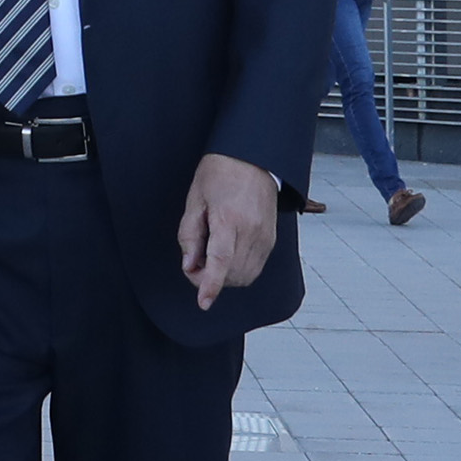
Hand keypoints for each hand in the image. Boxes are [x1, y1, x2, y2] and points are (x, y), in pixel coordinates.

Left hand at [179, 153, 281, 306]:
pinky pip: (255, 268)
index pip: (221, 260)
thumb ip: (190, 235)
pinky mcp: (271, 240)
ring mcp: (265, 237)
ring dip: (225, 277)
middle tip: (194, 263)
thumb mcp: (195, 199)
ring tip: (210, 257)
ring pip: (245, 276)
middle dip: (209, 279)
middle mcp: (252, 231)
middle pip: (232, 274)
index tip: (203, 302)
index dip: (211, 285)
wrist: (253, 158)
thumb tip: (189, 265)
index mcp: (229, 219)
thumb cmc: (220, 173)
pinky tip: (226, 257)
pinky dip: (238, 271)